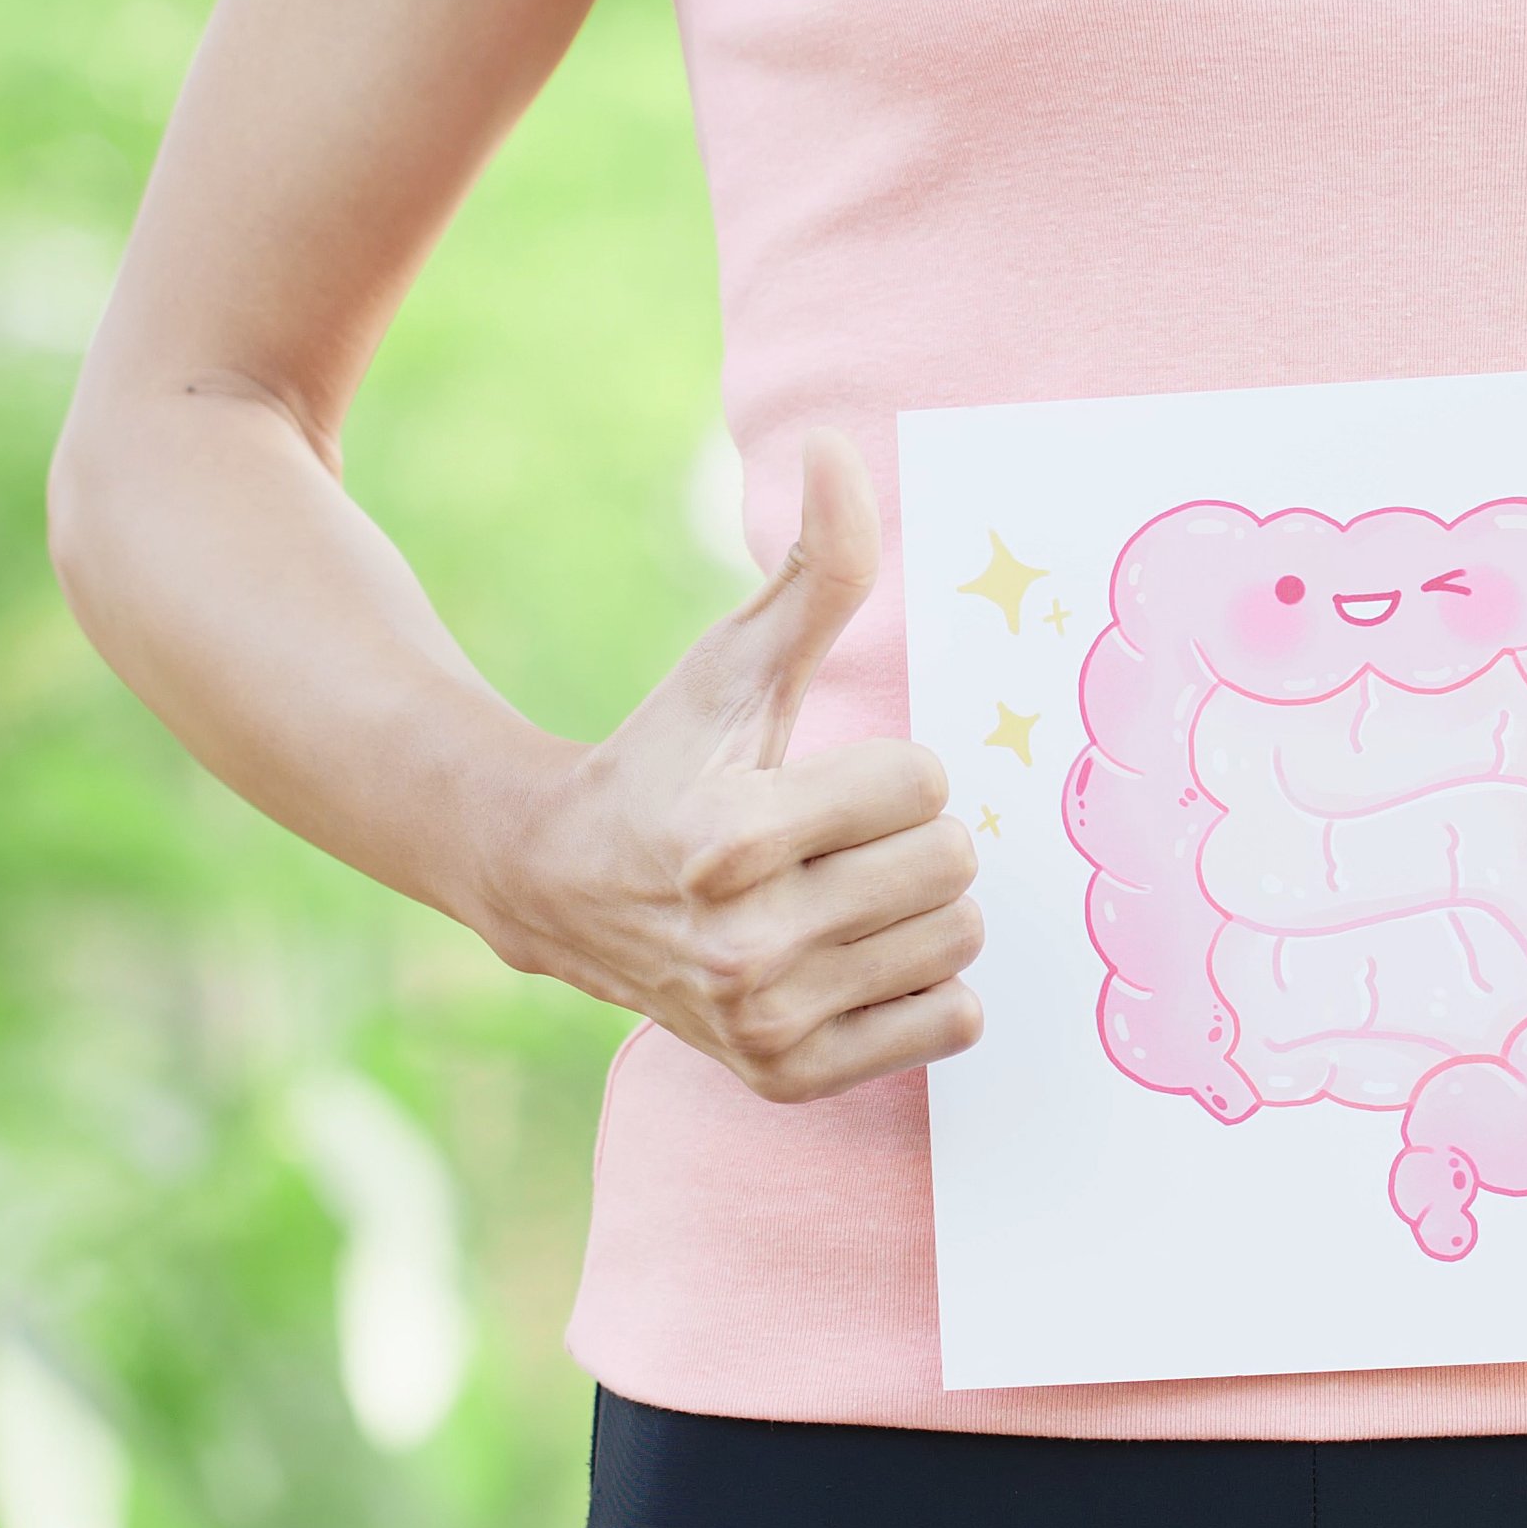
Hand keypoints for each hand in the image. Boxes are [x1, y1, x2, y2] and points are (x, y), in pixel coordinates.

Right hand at [472, 430, 983, 1099]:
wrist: (567, 894)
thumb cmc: (671, 762)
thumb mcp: (736, 664)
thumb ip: (810, 569)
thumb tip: (839, 450)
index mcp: (731, 839)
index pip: (924, 785)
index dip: (885, 770)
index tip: (815, 782)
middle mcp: (743, 945)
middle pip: (950, 866)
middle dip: (907, 837)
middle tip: (831, 842)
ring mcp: (766, 1021)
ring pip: (959, 942)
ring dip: (921, 908)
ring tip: (842, 895)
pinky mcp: (788, 1077)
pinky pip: (952, 1026)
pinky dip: (926, 988)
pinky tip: (855, 957)